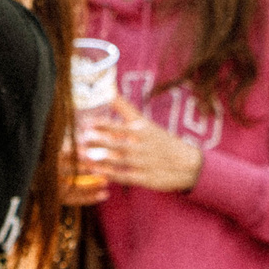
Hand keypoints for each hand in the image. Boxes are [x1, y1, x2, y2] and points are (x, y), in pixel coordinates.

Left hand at [79, 99, 202, 192]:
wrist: (190, 164)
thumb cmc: (162, 141)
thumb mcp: (146, 123)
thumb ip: (125, 109)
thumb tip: (109, 90)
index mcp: (141, 131)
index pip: (119, 126)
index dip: (101, 124)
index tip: (84, 123)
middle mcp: (142, 146)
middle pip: (116, 143)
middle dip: (97, 142)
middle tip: (78, 139)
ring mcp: (143, 163)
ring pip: (118, 160)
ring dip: (99, 158)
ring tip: (81, 155)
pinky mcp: (145, 178)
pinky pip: (125, 176)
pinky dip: (110, 174)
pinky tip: (96, 172)